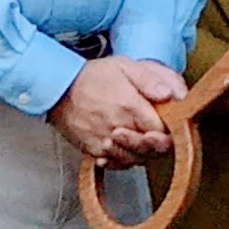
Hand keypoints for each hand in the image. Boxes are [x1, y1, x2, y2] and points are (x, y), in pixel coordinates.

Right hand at [49, 55, 188, 167]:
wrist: (57, 88)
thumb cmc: (92, 76)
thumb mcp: (125, 65)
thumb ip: (150, 78)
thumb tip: (172, 94)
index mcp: (130, 106)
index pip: (161, 131)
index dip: (169, 130)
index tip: (170, 124)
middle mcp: (118, 127)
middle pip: (149, 150)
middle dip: (158, 144)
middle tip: (158, 134)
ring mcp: (104, 142)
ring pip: (134, 160)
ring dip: (142, 153)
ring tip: (141, 139)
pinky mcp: (93, 150)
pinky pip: (115, 163)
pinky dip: (123, 160)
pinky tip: (124, 149)